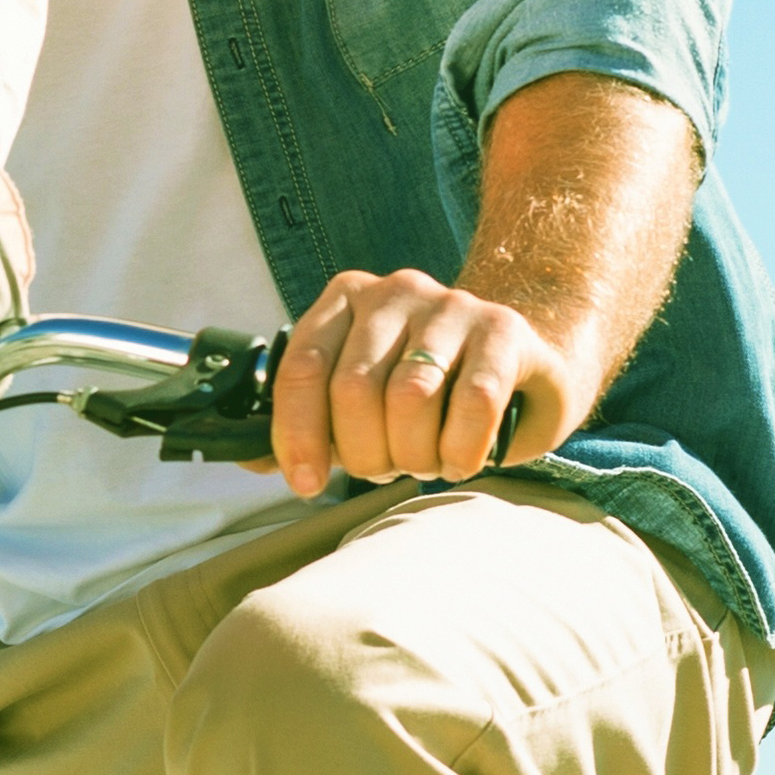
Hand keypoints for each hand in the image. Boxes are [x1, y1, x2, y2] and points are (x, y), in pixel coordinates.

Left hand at [264, 266, 598, 498]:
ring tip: (427, 460)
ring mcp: (451, 305)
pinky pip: (473, 403)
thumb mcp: (364, 396)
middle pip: (354, 389)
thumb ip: (309, 421)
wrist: (524, 357)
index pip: (302, 365)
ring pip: (410, 397)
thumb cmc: (431, 386)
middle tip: (388, 467)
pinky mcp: (503, 331)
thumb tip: (251, 460)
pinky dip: (461, 449)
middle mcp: (395, 291)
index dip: (298, 432)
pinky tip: (461, 457)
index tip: (308, 483)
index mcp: (347, 299)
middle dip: (366, 453)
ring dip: (416, 454)